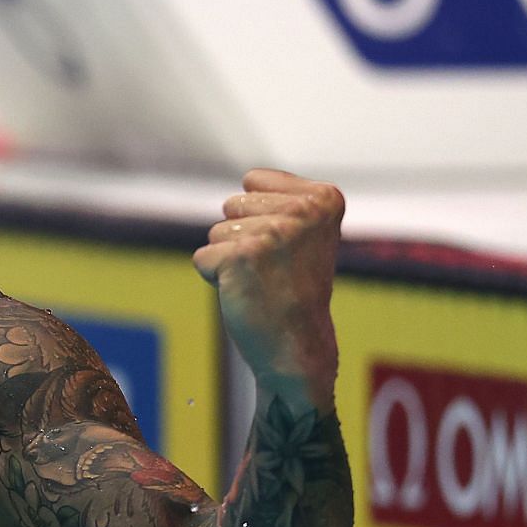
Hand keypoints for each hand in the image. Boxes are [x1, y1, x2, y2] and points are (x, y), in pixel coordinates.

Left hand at [193, 169, 343, 411]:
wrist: (297, 346)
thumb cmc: (294, 289)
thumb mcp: (305, 233)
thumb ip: (282, 201)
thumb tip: (246, 180)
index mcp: (324, 198)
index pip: (253, 181)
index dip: (258, 215)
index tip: (287, 247)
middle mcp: (302, 211)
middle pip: (231, 204)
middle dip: (241, 236)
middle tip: (272, 269)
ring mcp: (273, 233)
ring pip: (216, 231)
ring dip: (228, 258)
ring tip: (260, 281)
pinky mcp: (241, 257)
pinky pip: (202, 258)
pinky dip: (214, 278)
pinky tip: (245, 293)